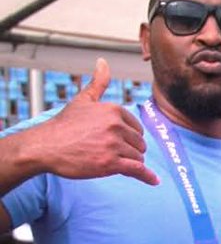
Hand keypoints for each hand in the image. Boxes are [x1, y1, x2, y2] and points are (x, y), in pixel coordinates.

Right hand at [28, 58, 158, 185]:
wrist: (45, 146)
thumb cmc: (64, 125)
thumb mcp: (83, 100)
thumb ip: (98, 82)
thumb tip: (103, 62)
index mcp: (114, 110)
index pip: (136, 128)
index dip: (129, 137)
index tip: (115, 140)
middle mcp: (116, 126)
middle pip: (139, 143)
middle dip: (130, 150)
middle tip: (110, 153)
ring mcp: (114, 145)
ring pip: (138, 157)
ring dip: (129, 162)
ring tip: (111, 161)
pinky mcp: (110, 163)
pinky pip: (137, 170)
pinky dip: (147, 176)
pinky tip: (153, 181)